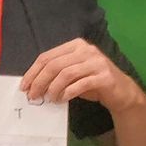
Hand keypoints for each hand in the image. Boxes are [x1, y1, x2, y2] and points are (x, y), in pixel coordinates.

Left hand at [20, 37, 144, 109]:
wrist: (121, 92)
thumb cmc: (93, 83)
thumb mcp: (73, 74)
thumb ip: (56, 74)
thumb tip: (32, 85)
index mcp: (75, 45)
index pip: (47, 56)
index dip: (33, 72)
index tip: (24, 86)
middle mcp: (86, 50)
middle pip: (54, 65)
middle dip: (40, 82)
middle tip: (33, 96)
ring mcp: (97, 62)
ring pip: (66, 74)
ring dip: (53, 89)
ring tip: (49, 99)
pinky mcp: (105, 76)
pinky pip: (81, 84)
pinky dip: (68, 93)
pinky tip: (63, 99)